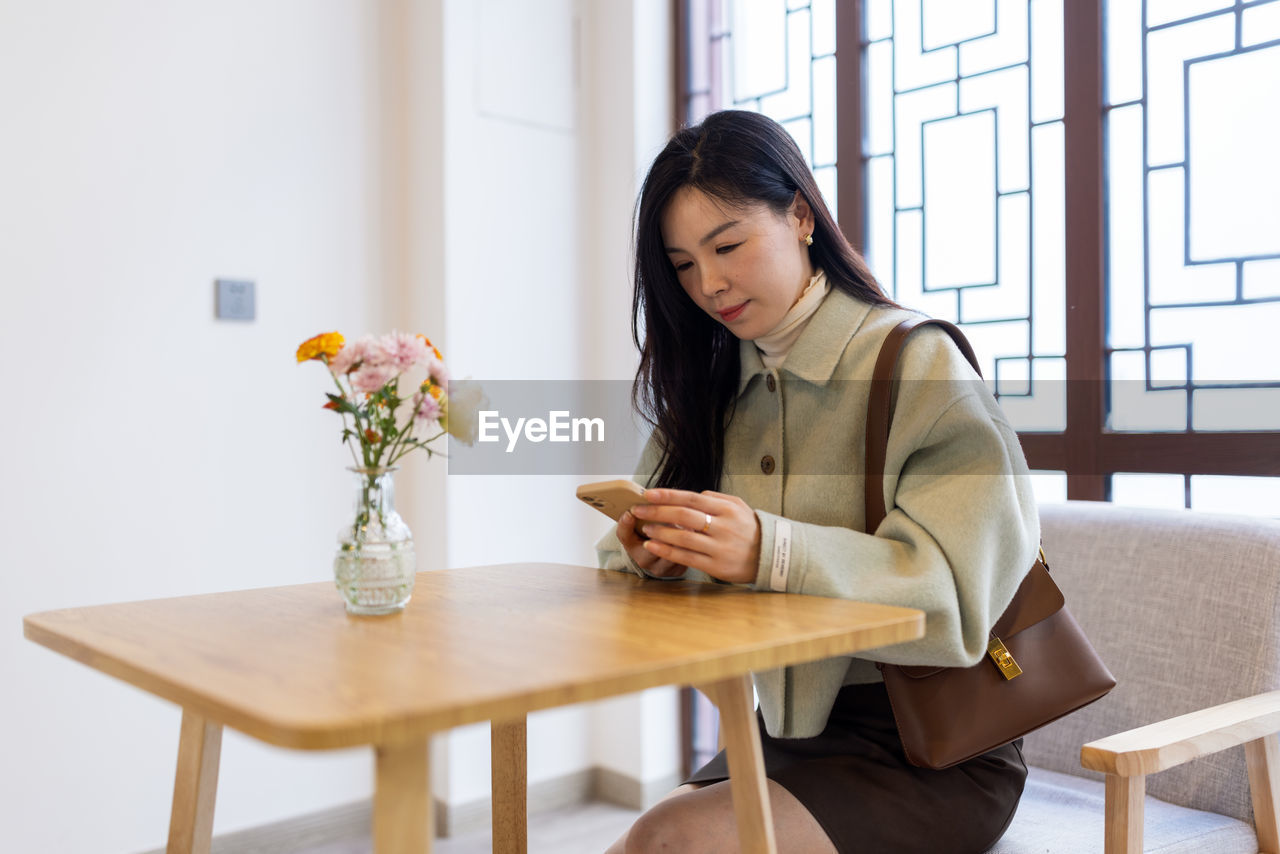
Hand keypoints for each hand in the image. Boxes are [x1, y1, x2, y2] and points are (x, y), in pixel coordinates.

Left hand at [630, 488, 760, 583]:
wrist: (771, 556)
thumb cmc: (750, 529)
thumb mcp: (739, 506)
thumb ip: (715, 498)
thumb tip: (692, 494)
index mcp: (727, 509)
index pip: (691, 498)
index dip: (667, 495)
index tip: (647, 494)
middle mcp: (723, 526)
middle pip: (684, 516)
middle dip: (657, 512)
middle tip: (638, 510)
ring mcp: (719, 547)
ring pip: (683, 537)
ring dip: (659, 532)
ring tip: (644, 528)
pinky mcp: (716, 566)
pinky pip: (686, 557)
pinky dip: (666, 551)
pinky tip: (652, 546)